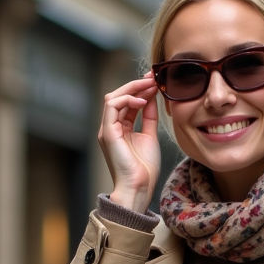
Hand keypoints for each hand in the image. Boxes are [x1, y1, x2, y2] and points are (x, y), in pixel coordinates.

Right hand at [98, 74, 161, 213]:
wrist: (139, 187)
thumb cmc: (144, 168)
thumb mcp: (150, 136)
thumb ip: (149, 117)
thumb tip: (152, 98)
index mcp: (120, 128)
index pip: (127, 102)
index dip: (140, 89)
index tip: (156, 81)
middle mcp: (110, 127)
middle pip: (118, 96)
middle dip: (136, 84)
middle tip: (153, 77)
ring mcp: (107, 129)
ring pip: (112, 97)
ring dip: (132, 88)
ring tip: (150, 85)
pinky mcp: (107, 133)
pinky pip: (112, 106)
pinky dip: (127, 99)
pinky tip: (143, 100)